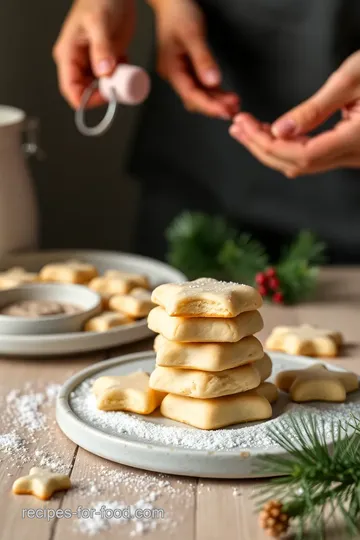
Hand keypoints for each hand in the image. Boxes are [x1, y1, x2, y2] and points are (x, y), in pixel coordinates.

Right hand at [53, 0, 134, 107]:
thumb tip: (104, 72)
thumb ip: (102, 49)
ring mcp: (92, 62)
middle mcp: (78, 61)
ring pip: (100, 87)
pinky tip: (126, 63)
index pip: (70, 89)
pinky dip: (121, 77)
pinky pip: (111, 78)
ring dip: (113, 85)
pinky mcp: (105, 60)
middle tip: (119, 85)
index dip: (87, 99)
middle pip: (86, 92)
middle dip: (103, 92)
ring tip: (123, 71)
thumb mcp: (100, 24)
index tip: (105, 96)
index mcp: (68, 54)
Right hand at [150, 0, 238, 118]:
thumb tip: (213, 82)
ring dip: (216, 102)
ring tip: (234, 105)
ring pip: (199, 94)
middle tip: (234, 111)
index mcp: (171, 69)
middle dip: (214, 106)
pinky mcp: (188, 69)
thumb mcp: (192, 34)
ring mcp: (181, 73)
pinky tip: (227, 97)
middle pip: (194, 98)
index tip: (225, 112)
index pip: (190, 94)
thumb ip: (203, 59)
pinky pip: (201, 86)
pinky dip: (214, 93)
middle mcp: (174, 75)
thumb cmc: (179, 14)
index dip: (208, 105)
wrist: (172, 1)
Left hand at [229, 51, 359, 176]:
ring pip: (301, 165)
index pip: (298, 155)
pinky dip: (286, 148)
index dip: (265, 144)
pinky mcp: (348, 152)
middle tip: (237, 127)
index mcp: (353, 140)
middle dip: (260, 148)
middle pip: (294, 165)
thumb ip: (315, 109)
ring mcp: (350, 157)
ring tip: (247, 129)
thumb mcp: (352, 79)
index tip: (244, 125)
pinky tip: (272, 133)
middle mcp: (351, 155)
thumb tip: (280, 131)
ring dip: (270, 149)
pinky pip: (311, 157)